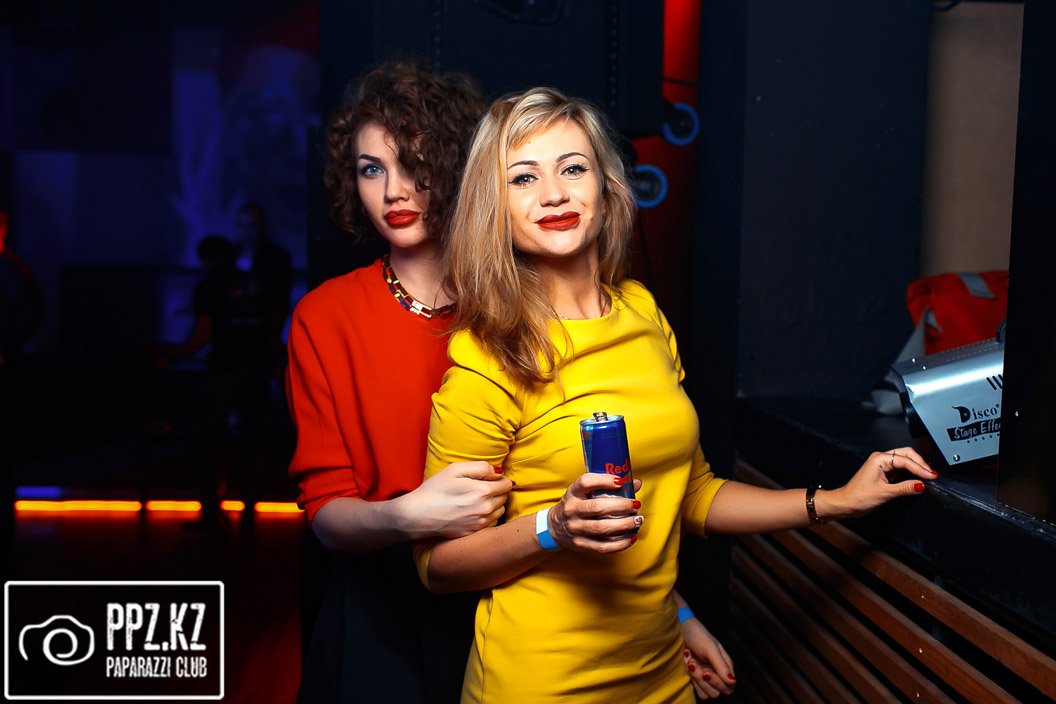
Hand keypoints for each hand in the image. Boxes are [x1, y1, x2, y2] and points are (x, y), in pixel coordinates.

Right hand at [401, 461, 512, 538]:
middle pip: (505, 497)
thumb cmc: (434, 489)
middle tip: (481, 488)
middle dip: (497, 491)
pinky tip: (473, 512)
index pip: (506, 484)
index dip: (499, 479)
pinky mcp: (474, 533)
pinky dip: (487, 517)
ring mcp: (480, 523)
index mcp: (482, 491)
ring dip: (494, 504)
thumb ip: (481, 467)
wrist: (417, 515)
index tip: (489, 478)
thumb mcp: (454, 469)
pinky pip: (491, 523)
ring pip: (500, 511)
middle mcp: (485, 509)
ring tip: (477, 500)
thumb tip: (499, 472)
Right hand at [547, 473, 642, 552]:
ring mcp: (575, 529)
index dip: (604, 480)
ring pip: (601, 528)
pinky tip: (631, 538)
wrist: (554, 527)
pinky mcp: (581, 544)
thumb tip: (636, 483)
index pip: (585, 482)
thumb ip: (608, 487)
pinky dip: (620, 543)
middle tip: (636, 504)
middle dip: (621, 506)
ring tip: (638, 520)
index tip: (621, 481)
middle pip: (597, 507)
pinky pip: (603, 546)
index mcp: (573, 493)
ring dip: (624, 525)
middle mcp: (571, 510)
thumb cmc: (576, 505)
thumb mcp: (584, 492)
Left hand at [680, 618, 735, 698]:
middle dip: (702, 680)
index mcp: (725, 667)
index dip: (717, 683)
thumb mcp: (710, 648)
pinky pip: (695, 688)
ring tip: (690, 661)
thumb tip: (732, 681)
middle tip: (694, 663)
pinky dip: (689, 677)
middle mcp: (717, 674)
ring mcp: (706, 678)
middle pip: (715, 693)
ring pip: (704, 693)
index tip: (705, 672)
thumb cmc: (698, 635)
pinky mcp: (696, 679)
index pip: (728, 687)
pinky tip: (687, 663)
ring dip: (694, 678)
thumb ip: (721, 664)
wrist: (681, 631)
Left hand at [822, 447, 937, 520]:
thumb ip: (904, 488)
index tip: (931, 476)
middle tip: (932, 474)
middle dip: (920, 463)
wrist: (845, 503)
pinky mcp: (883, 472)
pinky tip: (917, 478)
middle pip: (907, 454)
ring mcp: (882, 465)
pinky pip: (900, 468)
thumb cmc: (858, 496)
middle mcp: (880, 459)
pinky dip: (910, 471)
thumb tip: (920, 485)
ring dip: (916, 466)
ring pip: (904, 460)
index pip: (905, 460)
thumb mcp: (884, 493)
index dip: (920, 467)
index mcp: (879, 459)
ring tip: (928, 475)